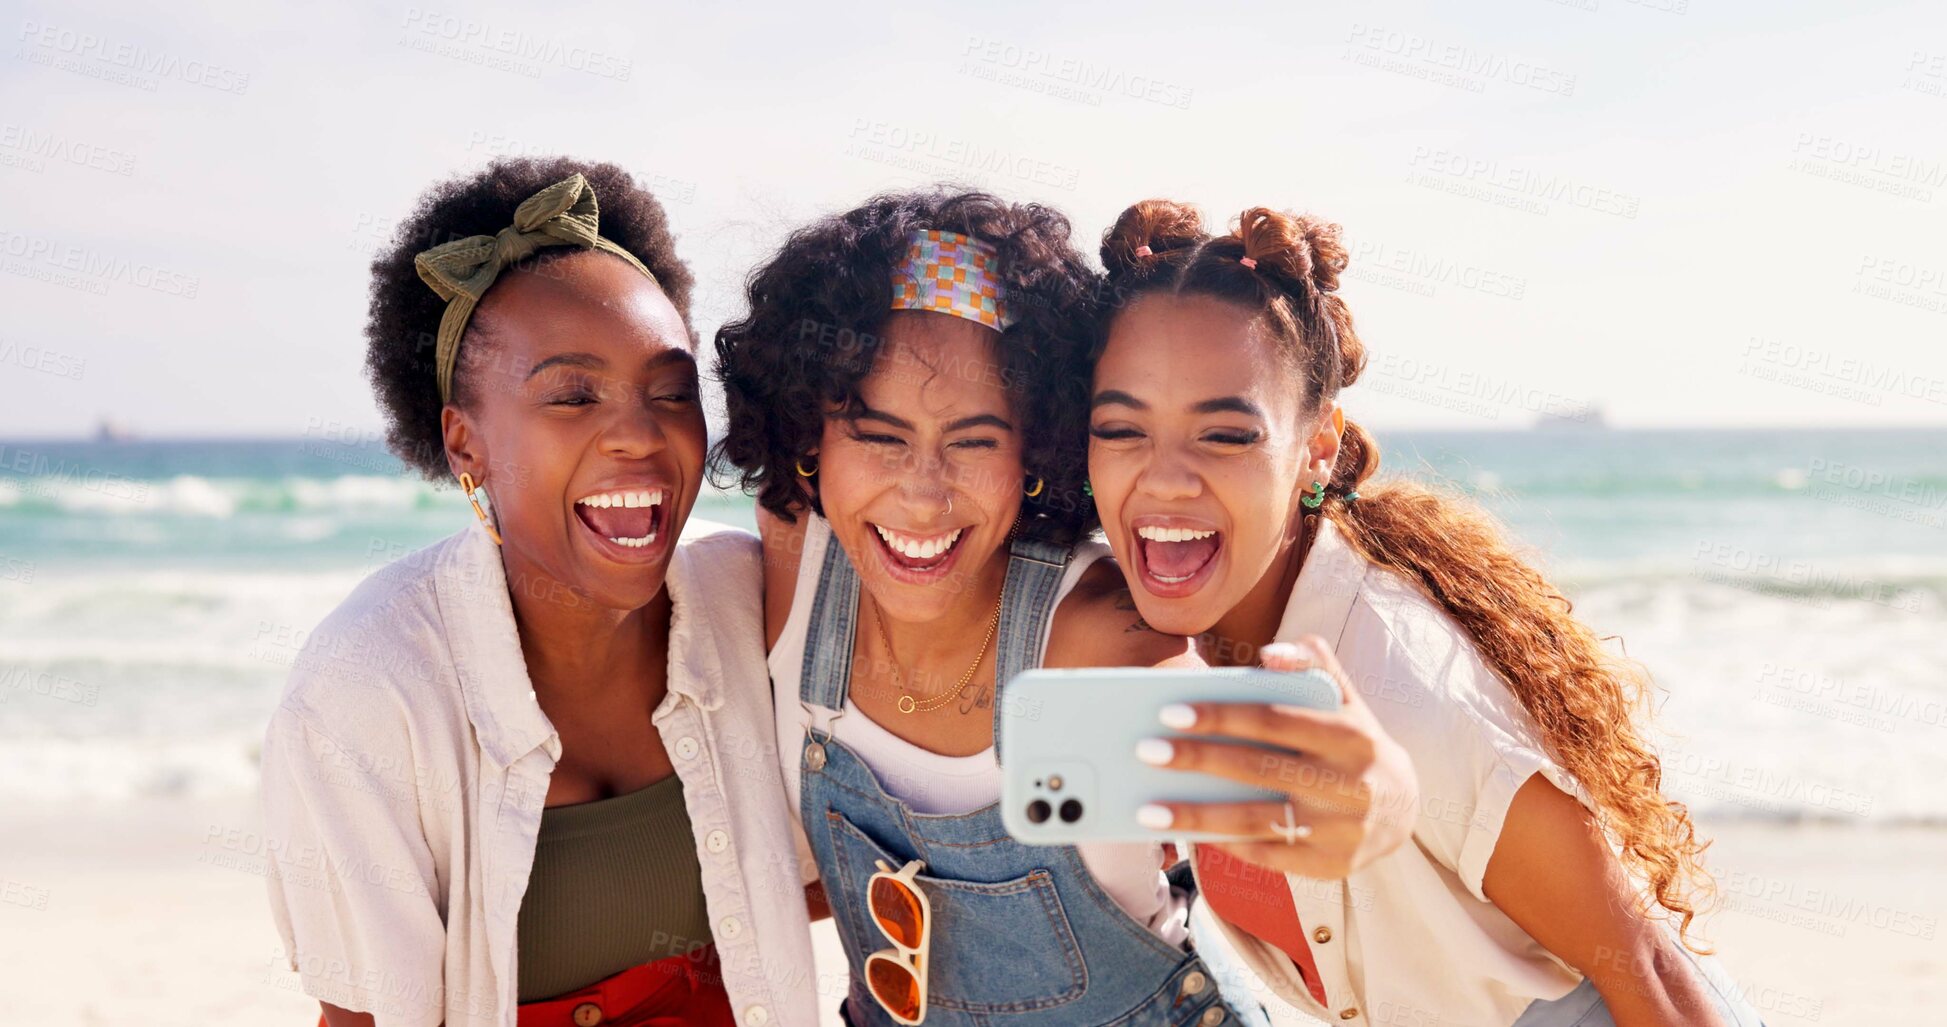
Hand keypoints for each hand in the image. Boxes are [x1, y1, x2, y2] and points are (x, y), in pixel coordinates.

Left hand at [1134, 636, 1418, 877]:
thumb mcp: (1346, 698)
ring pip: (1257, 822)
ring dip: (1198, 816)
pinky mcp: (1331, 865)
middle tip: (1146, 752)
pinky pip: (1268, 856)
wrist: (1405, 808)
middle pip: (1259, 769)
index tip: (1170, 712)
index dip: (1221, 716)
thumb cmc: (1354, 742)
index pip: (1275, 720)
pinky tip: (1189, 832)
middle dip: (1198, 760)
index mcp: (1350, 735)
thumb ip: (1313, 663)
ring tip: (1148, 810)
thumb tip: (1268, 654)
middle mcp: (1349, 784)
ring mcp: (1341, 829)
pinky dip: (1226, 844)